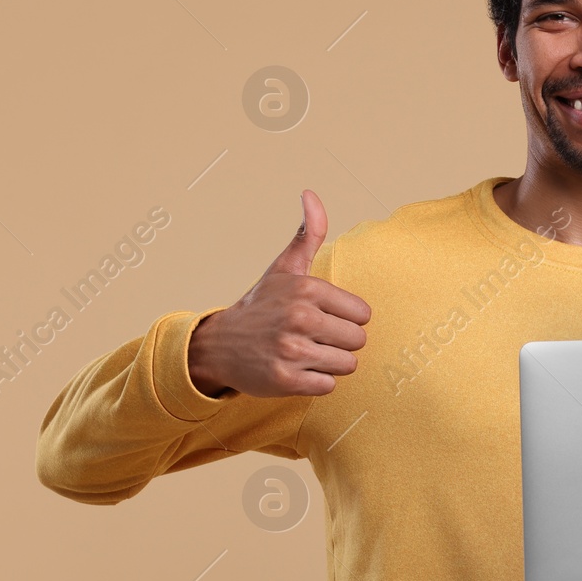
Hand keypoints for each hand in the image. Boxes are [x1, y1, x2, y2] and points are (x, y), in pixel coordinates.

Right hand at [188, 190, 371, 397]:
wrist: (218, 345)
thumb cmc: (261, 306)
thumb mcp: (284, 268)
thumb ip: (308, 234)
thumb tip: (310, 193)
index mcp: (307, 288)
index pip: (363, 314)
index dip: (345, 318)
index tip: (321, 317)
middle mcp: (300, 317)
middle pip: (358, 341)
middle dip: (340, 342)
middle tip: (312, 337)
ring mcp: (292, 350)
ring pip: (347, 365)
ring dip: (329, 363)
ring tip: (304, 353)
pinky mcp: (285, 380)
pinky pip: (328, 386)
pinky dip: (316, 382)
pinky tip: (295, 370)